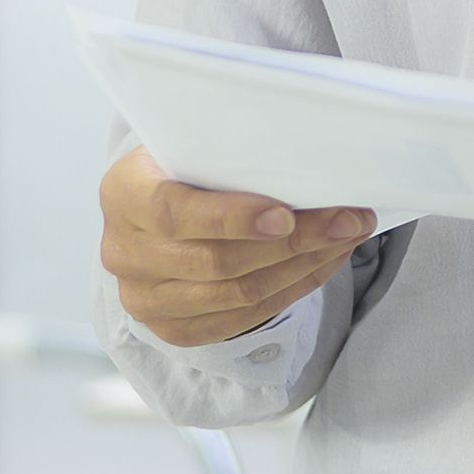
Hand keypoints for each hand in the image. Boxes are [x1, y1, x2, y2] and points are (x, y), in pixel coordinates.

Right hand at [99, 145, 373, 347]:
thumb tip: (310, 150)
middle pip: (218, 260)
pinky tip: (325, 262)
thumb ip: (228, 148)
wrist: (155, 211)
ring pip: (239, 293)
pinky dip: (294, 289)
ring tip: (348, 237)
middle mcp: (124, 252)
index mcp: (123, 194)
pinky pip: (244, 317)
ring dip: (305, 266)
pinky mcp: (172, 329)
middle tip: (350, 219)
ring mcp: (145, 299)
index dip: (232, 217)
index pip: (174, 212)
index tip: (287, 213)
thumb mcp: (190, 144)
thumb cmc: (184, 167)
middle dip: (296, 240)